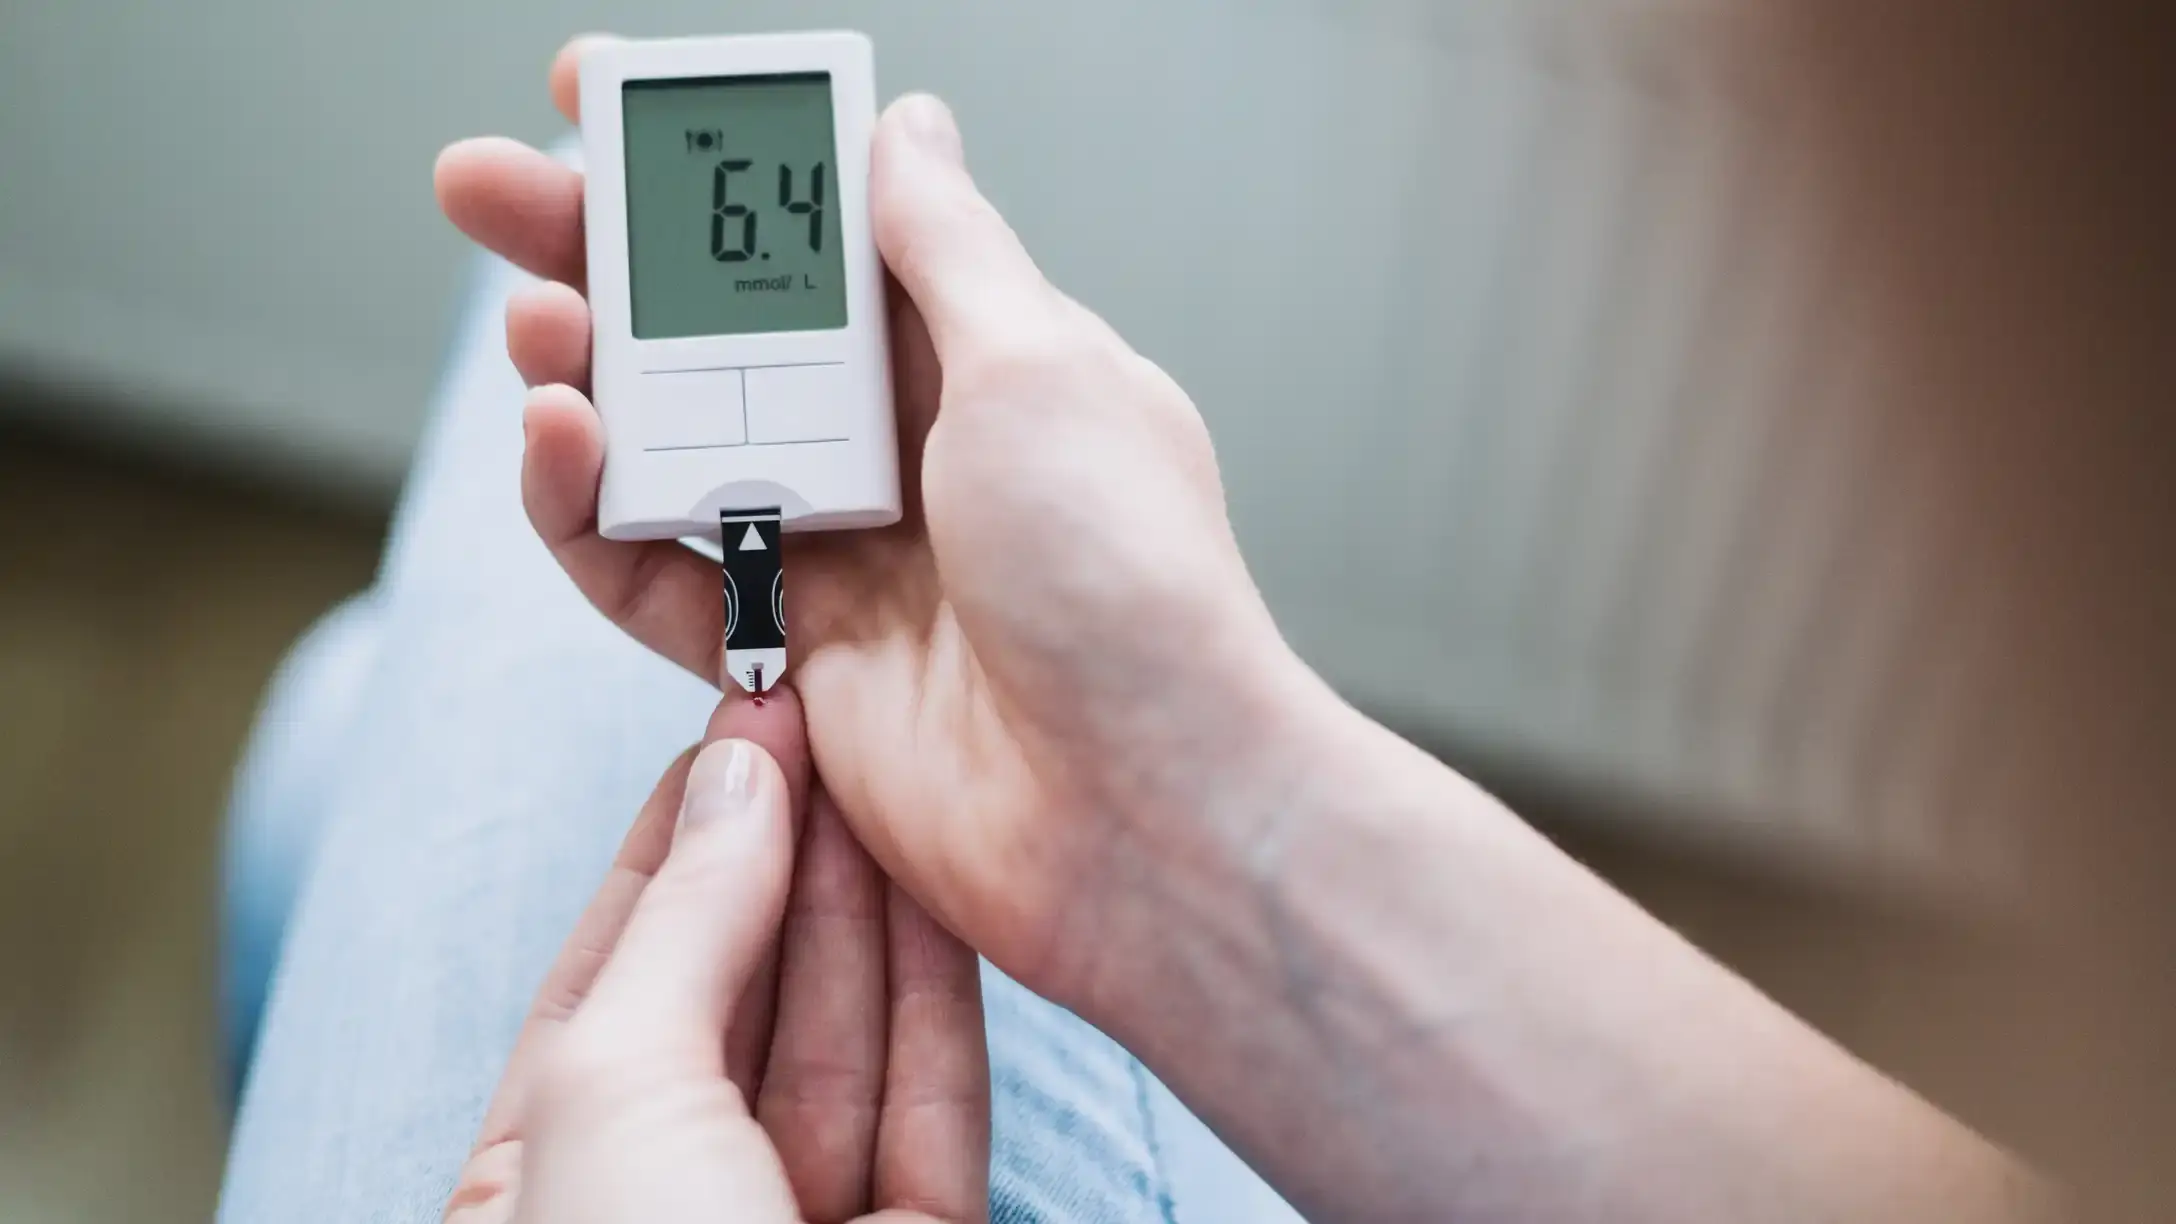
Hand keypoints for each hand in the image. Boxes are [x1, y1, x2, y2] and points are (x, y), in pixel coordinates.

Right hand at [436, 38, 1319, 1003]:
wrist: (1143, 808)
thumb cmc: (1127, 580)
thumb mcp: (1040, 367)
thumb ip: (945, 247)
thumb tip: (908, 125)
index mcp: (977, 359)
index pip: (824, 235)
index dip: (716, 168)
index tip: (604, 98)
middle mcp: (903, 451)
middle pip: (719, 329)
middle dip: (599, 252)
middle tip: (486, 189)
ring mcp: (842, 555)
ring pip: (669, 445)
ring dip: (582, 375)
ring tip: (532, 328)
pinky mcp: (787, 660)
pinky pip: (653, 572)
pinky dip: (587, 512)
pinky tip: (558, 443)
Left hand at [443, 693, 988, 1223]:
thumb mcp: (616, 1089)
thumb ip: (686, 925)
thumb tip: (734, 778)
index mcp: (542, 1184)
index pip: (612, 979)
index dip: (673, 847)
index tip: (733, 735)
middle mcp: (669, 1200)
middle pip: (739, 1000)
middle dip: (780, 856)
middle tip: (819, 724)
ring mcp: (793, 1222)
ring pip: (845, 1044)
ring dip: (866, 907)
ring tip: (888, 774)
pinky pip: (933, 1104)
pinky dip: (939, 997)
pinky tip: (943, 887)